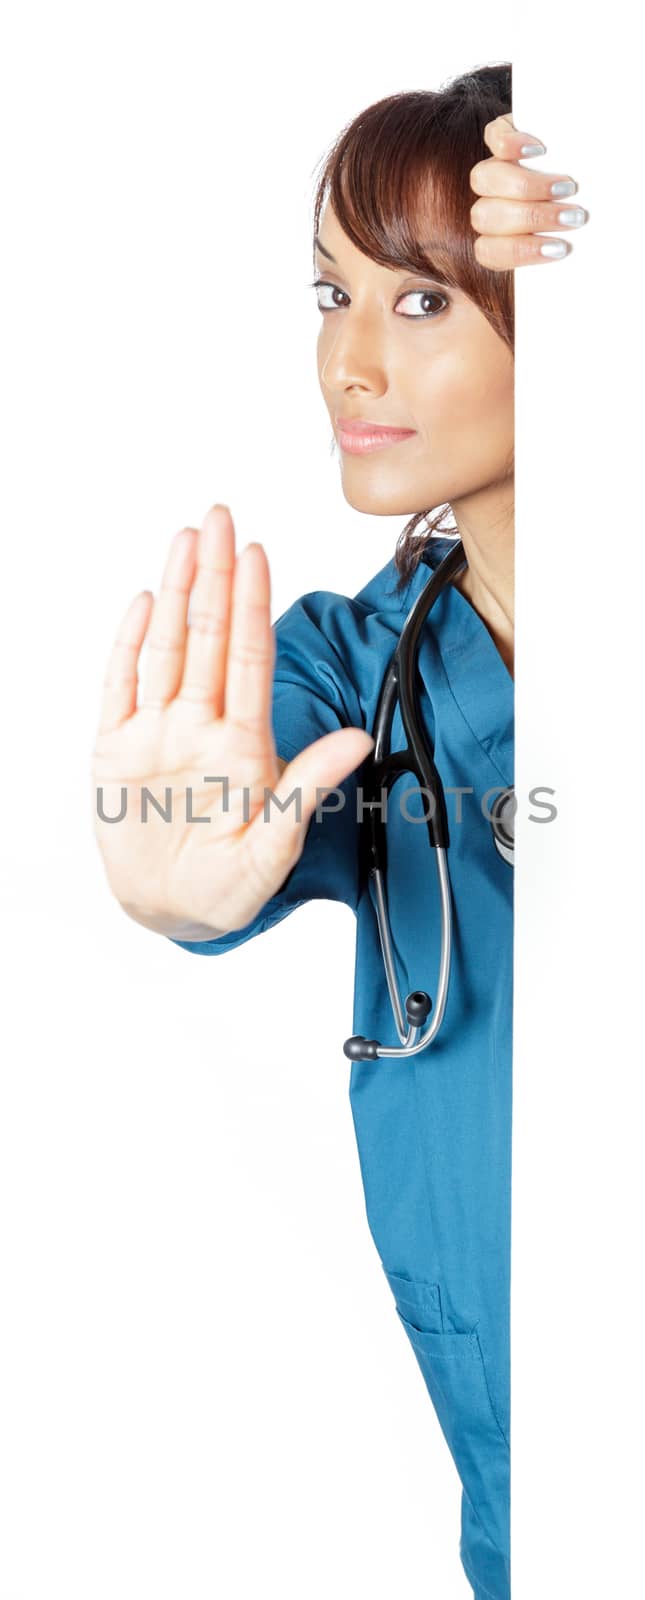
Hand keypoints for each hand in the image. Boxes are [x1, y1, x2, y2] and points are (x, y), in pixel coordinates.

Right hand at [91, 505, 373, 937]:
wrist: (171, 912)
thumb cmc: (229, 885)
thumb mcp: (274, 846)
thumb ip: (307, 789)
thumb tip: (357, 741)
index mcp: (242, 745)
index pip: (249, 660)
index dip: (254, 605)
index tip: (258, 555)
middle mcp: (200, 727)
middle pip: (209, 638)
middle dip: (217, 576)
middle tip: (221, 517)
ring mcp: (157, 734)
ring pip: (167, 649)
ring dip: (178, 594)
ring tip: (187, 541)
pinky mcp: (116, 751)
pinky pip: (121, 688)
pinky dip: (129, 647)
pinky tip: (145, 604)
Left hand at [469, 113, 588, 268]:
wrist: (580, 156)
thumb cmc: (573, 208)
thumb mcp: (566, 232)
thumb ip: (560, 244)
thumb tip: (576, 252)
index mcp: (496, 237)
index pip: (490, 252)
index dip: (521, 252)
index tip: (559, 249)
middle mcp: (488, 204)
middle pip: (488, 216)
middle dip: (534, 218)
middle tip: (572, 216)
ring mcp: (492, 170)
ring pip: (485, 180)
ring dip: (528, 186)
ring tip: (565, 187)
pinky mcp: (500, 136)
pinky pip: (493, 139)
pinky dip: (511, 144)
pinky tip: (538, 151)